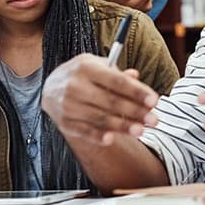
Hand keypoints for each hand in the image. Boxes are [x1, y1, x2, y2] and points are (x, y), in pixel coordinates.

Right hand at [42, 53, 159, 145]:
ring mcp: (68, 105)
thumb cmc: (82, 75)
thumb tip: (136, 76)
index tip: (155, 101)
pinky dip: (98, 136)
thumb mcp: (97, 65)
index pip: (117, 81)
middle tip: (154, 120)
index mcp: (86, 67)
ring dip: (123, 126)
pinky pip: (84, 131)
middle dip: (136, 112)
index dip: (137, 92)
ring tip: (141, 131)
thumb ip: (117, 73)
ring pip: (100, 118)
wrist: (50, 86)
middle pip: (111, 102)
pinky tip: (112, 139)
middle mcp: (75, 85)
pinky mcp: (64, 122)